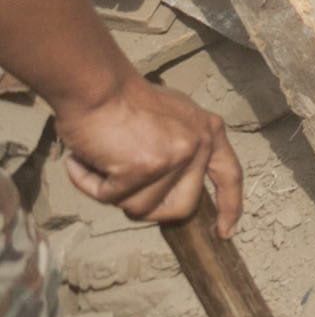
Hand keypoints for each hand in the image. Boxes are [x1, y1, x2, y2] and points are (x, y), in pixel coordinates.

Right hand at [59, 77, 239, 234]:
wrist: (95, 85)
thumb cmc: (122, 101)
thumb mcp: (170, 120)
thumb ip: (178, 151)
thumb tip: (172, 191)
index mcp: (208, 132)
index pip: (229, 175)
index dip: (229, 206)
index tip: (225, 231)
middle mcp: (199, 144)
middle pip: (180, 208)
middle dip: (146, 206)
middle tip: (120, 181)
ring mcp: (176, 156)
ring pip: (141, 209)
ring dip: (111, 191)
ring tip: (100, 158)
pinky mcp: (147, 166)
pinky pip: (110, 198)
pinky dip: (90, 183)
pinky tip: (84, 158)